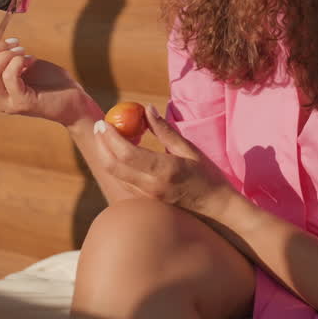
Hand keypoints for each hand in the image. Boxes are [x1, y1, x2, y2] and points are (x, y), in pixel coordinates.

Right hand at [0, 34, 90, 126]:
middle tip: (15, 43)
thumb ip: (8, 57)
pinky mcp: (23, 103)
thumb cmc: (52, 83)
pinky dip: (16, 62)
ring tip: (22, 50)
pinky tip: (29, 60)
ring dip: (3, 55)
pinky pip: (9, 77)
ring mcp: (9, 103)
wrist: (74, 101)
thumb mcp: (26, 65)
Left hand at [92, 105, 237, 218]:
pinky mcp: (147, 202)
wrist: (217, 208)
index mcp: (164, 170)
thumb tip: (146, 109)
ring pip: (116, 175)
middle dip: (102, 145)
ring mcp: (148, 197)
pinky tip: (120, 153)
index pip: (127, 154)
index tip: (104, 122)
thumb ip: (165, 130)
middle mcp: (152, 186)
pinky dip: (117, 165)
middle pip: (114, 166)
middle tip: (100, 126)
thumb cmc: (208, 176)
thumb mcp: (190, 149)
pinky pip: (124, 182)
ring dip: (107, 155)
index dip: (111, 137)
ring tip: (107, 136)